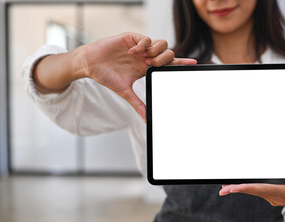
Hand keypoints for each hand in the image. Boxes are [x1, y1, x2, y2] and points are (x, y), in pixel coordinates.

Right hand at [76, 32, 196, 120]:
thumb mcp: (125, 92)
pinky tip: (131, 53)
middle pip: (168, 53)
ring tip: (144, 58)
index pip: (168, 64)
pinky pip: (146, 39)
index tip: (193, 63)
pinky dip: (142, 46)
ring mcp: (139, 46)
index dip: (181, 63)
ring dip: (156, 52)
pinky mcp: (131, 38)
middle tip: (152, 65)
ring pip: (160, 43)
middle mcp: (146, 56)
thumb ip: (138, 104)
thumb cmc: (107, 76)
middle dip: (164, 59)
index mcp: (146, 67)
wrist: (91, 65)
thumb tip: (147, 120)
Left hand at [219, 141, 284, 214]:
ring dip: (239, 190)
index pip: (262, 189)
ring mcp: (271, 198)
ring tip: (224, 188)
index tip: (234, 188)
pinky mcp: (269, 197)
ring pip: (252, 193)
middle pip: (253, 192)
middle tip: (224, 189)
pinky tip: (233, 187)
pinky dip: (245, 189)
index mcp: (284, 191)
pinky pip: (254, 192)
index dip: (248, 188)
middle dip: (238, 190)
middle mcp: (275, 196)